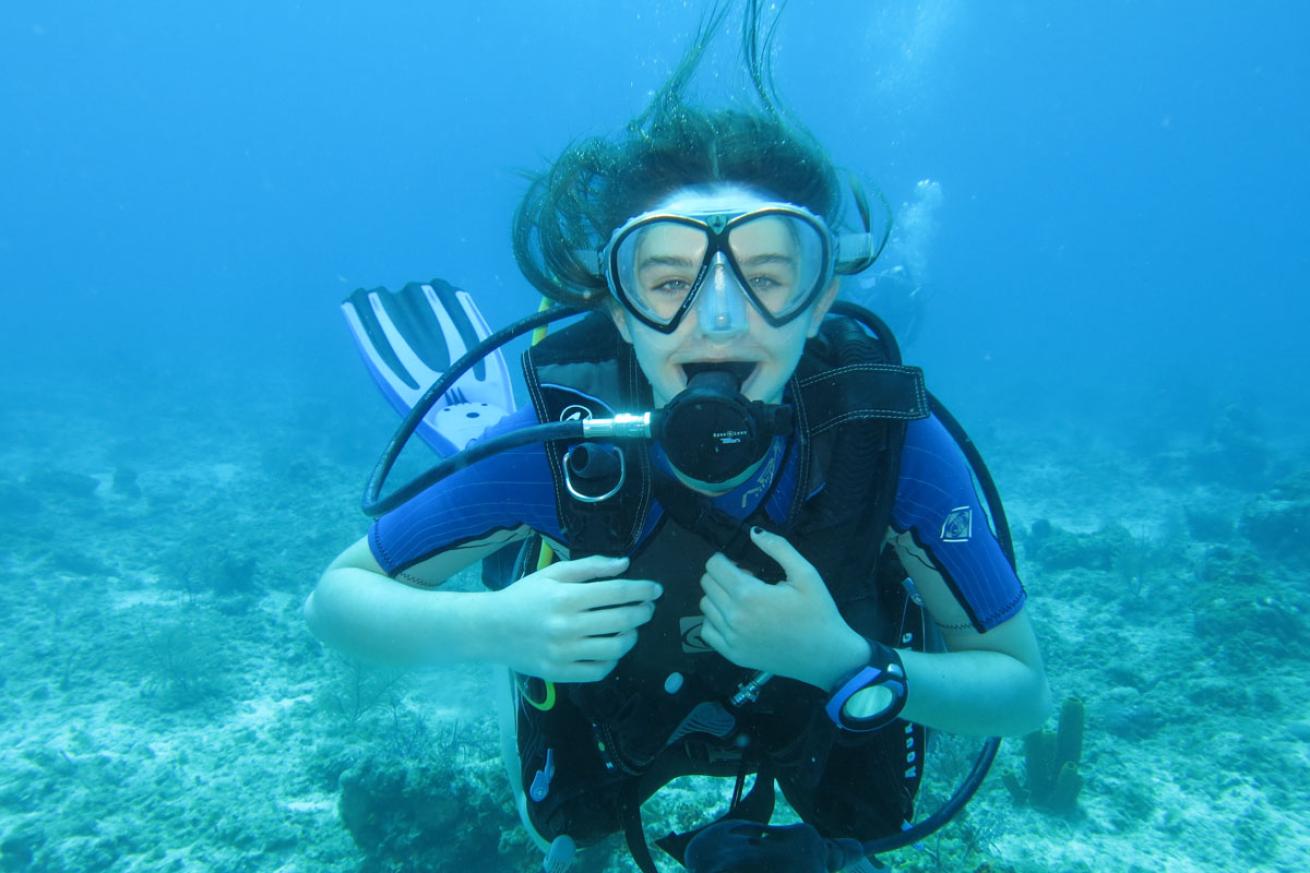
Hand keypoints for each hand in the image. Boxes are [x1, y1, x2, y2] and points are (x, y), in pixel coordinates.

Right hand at [490, 555, 661, 682]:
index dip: (642, 590)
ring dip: (632, 637)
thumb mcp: (553, 573)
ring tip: (631, 629)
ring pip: (615, 649)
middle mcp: (567, 626)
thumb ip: (590, 567)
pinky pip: (598, 671)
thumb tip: (625, 564)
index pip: (617, 593)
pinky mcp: (560, 673)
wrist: (489, 629)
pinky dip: (613, 661)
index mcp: (566, 597)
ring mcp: (564, 653)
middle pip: (621, 620)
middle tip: (648, 608)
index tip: (656, 590)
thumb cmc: (523, 597)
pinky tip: (612, 649)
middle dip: (642, 612)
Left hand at [699, 528, 867, 689]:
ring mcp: (731, 639)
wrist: (827, 656)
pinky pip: (707, 631)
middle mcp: (733, 617)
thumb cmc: (818, 612)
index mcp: (748, 594)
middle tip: (747, 581)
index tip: (744, 566)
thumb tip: (753, 531)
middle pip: (707, 583)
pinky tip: (736, 619)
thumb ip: (778, 548)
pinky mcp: (732, 655)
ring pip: (705, 606)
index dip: (726, 559)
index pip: (714, 565)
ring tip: (743, 600)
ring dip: (718, 597)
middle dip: (722, 575)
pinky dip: (715, 621)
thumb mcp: (806, 574)